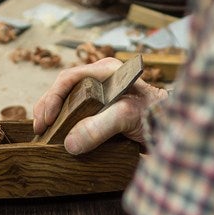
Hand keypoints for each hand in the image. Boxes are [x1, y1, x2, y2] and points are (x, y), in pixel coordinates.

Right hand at [32, 57, 168, 153]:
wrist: (174, 129)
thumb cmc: (156, 115)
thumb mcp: (127, 117)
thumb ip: (100, 127)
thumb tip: (70, 143)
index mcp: (107, 72)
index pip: (69, 78)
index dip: (52, 97)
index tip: (46, 119)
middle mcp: (101, 81)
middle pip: (64, 90)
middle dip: (47, 107)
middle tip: (40, 129)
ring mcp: (101, 97)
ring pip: (68, 102)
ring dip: (54, 117)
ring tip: (44, 134)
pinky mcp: (102, 112)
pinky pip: (77, 115)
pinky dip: (65, 125)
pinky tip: (59, 136)